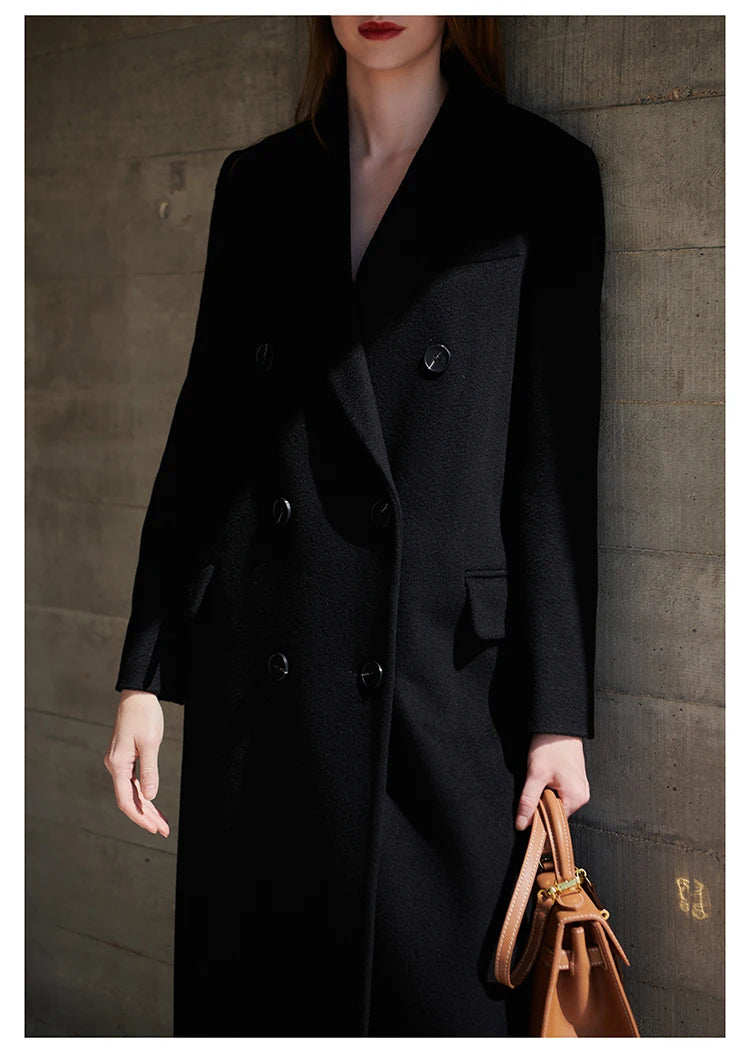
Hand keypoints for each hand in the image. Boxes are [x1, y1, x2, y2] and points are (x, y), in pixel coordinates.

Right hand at [103, 690, 169, 836]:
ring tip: (161, 822)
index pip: (126, 800)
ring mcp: (119, 763)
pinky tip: (152, 804)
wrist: (137, 696)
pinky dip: (143, 795)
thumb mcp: (150, 743)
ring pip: (131, 792)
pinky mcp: (125, 758)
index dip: (140, 817)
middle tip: (163, 830)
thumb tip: (150, 795)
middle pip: (129, 799)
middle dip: (146, 817)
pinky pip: (132, 782)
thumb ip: (149, 770)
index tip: (154, 828)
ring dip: (146, 808)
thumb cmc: (144, 716)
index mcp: (118, 764)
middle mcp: (115, 766)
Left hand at [515, 733, 589, 830]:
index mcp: (576, 798)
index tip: (527, 812)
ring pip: (556, 803)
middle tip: (534, 787)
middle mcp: (582, 796)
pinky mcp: (574, 782)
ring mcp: (580, 789)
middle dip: (541, 805)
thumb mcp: (535, 774)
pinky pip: (560, 794)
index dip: (539, 819)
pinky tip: (545, 778)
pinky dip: (549, 790)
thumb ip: (528, 801)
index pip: (555, 822)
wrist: (558, 724)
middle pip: (556, 813)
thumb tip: (522, 824)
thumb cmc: (551, 745)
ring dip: (544, 797)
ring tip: (540, 779)